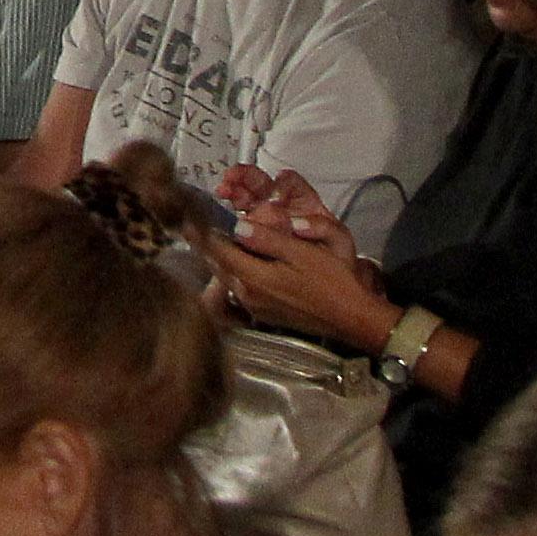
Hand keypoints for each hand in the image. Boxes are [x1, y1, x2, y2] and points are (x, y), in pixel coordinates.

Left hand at [202, 165, 388, 349]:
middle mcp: (247, 295)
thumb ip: (267, 240)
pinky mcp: (263, 313)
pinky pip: (237, 287)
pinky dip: (230, 271)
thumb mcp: (301, 253)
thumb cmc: (330, 281)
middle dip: (204, 245)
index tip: (185, 216)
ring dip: (216, 258)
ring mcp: (254, 307)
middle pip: (217, 265)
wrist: (351, 318)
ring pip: (225, 277)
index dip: (201, 232)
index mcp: (253, 278)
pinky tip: (233, 260)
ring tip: (206, 239)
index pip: (218, 251)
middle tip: (190, 225)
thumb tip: (237, 226)